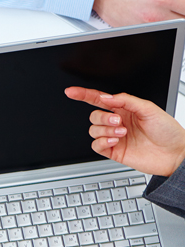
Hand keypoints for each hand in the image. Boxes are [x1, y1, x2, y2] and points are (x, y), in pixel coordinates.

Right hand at [64, 87, 184, 176]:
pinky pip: (95, 145)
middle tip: (119, 122)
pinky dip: (101, 142)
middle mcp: (118, 122)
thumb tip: (105, 98)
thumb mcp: (149, 109)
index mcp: (125, 109)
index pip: (99, 100)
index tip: (71, 92)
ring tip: (122, 133)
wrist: (174, 154)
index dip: (84, 95)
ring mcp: (114, 137)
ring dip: (106, 131)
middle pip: (94, 116)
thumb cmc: (167, 131)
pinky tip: (114, 142)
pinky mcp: (113, 152)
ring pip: (93, 130)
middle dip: (103, 118)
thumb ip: (126, 101)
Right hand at [93, 0, 184, 25]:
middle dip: (183, 11)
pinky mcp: (136, 30)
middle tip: (180, 3)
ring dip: (175, 18)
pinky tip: (156, 12)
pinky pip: (157, 30)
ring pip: (172, 27)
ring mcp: (144, 25)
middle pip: (183, 21)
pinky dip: (161, 23)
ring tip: (170, 8)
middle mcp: (154, 15)